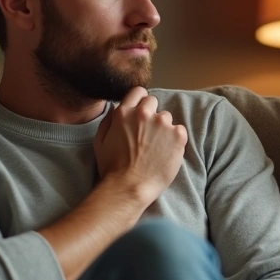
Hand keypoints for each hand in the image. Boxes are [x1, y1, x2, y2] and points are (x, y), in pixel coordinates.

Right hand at [93, 87, 186, 207]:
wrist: (130, 187)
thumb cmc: (112, 168)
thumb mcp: (100, 141)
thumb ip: (108, 120)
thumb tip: (115, 109)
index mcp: (124, 112)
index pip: (138, 92)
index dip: (140, 101)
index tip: (141, 111)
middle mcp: (144, 113)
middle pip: (153, 103)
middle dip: (151, 115)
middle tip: (148, 134)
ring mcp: (163, 123)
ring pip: (166, 118)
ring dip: (163, 129)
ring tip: (156, 148)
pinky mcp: (178, 135)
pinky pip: (179, 131)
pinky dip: (175, 140)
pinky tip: (166, 153)